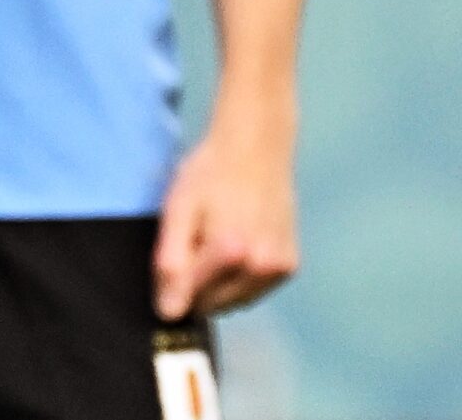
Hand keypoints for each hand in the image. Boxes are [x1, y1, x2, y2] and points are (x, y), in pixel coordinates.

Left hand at [151, 114, 298, 319]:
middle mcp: (261, 266)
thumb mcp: (178, 210)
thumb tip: (170, 314)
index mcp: (232, 251)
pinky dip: (242, 278)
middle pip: (212, 305)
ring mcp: (279, 269)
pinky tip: (241, 244)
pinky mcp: (290, 267)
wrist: (257, 146)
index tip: (180, 248)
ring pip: (234, 302)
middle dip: (198, 283)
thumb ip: (171, 264)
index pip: (187, 301)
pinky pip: (254, 291)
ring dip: (221, 284)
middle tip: (200, 239)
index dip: (174, 279)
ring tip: (221, 240)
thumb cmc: (210, 173)